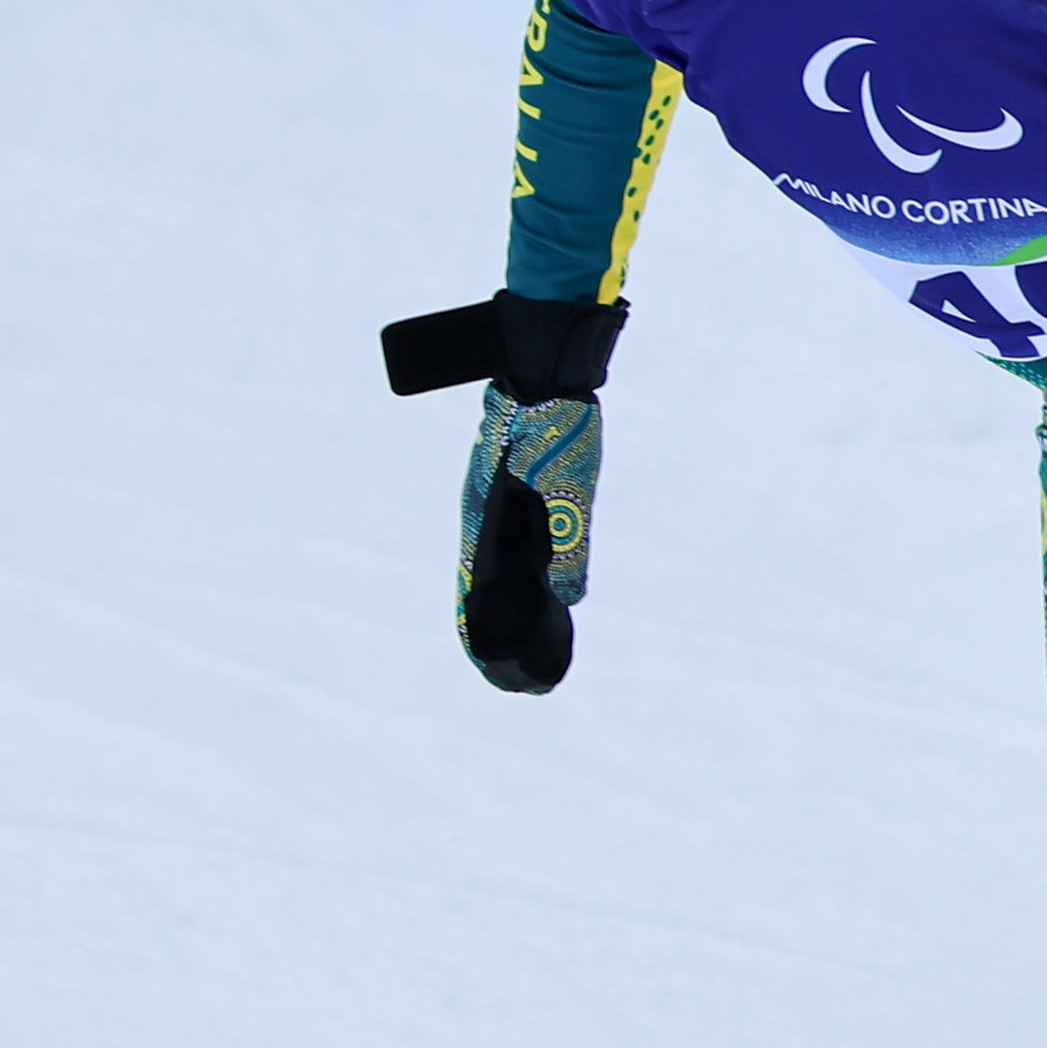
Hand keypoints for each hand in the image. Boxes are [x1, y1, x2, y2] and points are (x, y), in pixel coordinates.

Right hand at [385, 292, 627, 695]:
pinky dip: (530, 574)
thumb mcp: (570, 484)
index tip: (492, 671)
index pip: (475, 591)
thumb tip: (571, 598)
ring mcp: (498, 501)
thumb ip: (570, 538)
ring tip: (534, 645)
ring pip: (503, 566)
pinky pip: (519, 543)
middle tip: (521, 679)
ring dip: (515, 605)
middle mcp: (485, 514)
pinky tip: (547, 592)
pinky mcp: (518, 490)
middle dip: (500, 631)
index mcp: (484, 517)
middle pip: (488, 585)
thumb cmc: (556, 423)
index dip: (482, 634)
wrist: (549, 368)